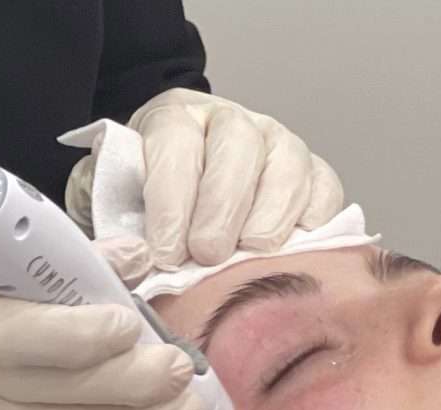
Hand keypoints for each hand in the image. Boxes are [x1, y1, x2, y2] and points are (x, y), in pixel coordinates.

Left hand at [68, 89, 345, 268]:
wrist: (181, 202)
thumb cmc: (146, 206)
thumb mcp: (115, 204)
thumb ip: (118, 223)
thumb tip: (131, 259)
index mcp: (174, 118)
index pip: (175, 143)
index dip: (171, 200)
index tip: (165, 253)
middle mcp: (230, 122)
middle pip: (237, 147)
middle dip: (222, 206)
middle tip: (208, 255)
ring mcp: (277, 143)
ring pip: (286, 164)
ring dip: (270, 214)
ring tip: (251, 254)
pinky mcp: (312, 172)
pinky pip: (325, 187)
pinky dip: (314, 218)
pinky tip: (295, 250)